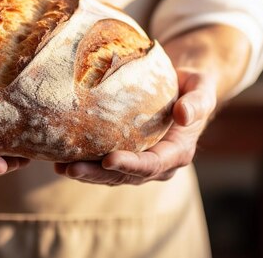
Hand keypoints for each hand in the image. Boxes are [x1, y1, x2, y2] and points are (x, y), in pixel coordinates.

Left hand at [54, 68, 215, 185]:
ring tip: (60, 167)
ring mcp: (140, 161)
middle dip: (97, 174)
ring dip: (85, 172)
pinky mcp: (125, 153)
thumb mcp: (202, 89)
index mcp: (177, 153)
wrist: (184, 89)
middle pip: (125, 175)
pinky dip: (84, 161)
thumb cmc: (194, 87)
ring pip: (110, 174)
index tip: (109, 159)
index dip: (131, 165)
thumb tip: (183, 115)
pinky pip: (103, 163)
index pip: (152, 164)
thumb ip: (197, 102)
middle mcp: (158, 164)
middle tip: (71, 168)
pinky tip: (60, 157)